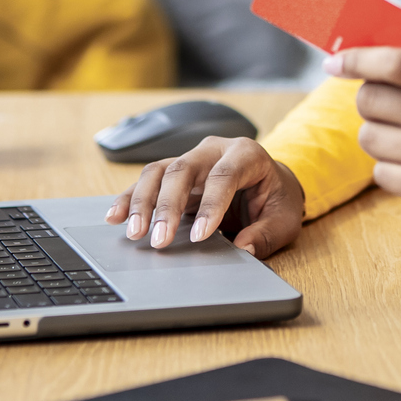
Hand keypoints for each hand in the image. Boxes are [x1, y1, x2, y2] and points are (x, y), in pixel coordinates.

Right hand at [104, 136, 305, 258]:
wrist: (272, 184)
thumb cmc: (278, 199)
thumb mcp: (285, 219)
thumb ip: (265, 234)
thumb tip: (243, 250)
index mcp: (246, 154)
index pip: (224, 176)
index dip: (210, 206)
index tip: (198, 237)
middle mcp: (214, 150)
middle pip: (183, 169)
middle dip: (167, 205)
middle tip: (158, 239)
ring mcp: (192, 158)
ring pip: (159, 171)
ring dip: (143, 202)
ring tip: (134, 231)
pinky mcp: (175, 173)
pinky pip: (148, 181)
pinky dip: (130, 198)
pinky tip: (116, 216)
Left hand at [331, 47, 400, 251]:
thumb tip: (346, 58)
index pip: (400, 63)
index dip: (359, 60)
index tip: (333, 63)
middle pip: (373, 99)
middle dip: (369, 106)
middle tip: (389, 114)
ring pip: (370, 137)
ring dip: (378, 141)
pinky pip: (381, 172)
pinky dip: (389, 171)